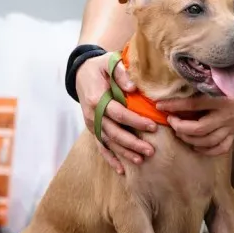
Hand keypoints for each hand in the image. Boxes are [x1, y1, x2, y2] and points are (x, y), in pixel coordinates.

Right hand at [76, 54, 156, 174]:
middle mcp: (92, 114)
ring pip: (108, 142)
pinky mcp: (92, 129)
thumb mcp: (109, 62)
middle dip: (132, 143)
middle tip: (150, 150)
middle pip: (114, 133)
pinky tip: (121, 170)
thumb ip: (120, 73)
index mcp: (96, 99)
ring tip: (141, 160)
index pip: (119, 113)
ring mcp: (91, 124)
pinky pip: (100, 146)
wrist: (80, 72)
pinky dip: (110, 159)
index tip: (153, 126)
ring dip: (124, 153)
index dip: (135, 121)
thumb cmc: (99, 66)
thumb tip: (132, 88)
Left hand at [157, 57, 233, 156]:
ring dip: (190, 139)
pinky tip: (195, 145)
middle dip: (180, 128)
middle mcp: (226, 115)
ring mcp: (232, 126)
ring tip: (179, 132)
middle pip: (199, 129)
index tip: (160, 105)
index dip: (174, 106)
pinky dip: (206, 150)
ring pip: (208, 141)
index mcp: (222, 98)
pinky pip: (221, 148)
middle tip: (171, 120)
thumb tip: (185, 75)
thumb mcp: (225, 72)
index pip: (193, 105)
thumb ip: (207, 77)